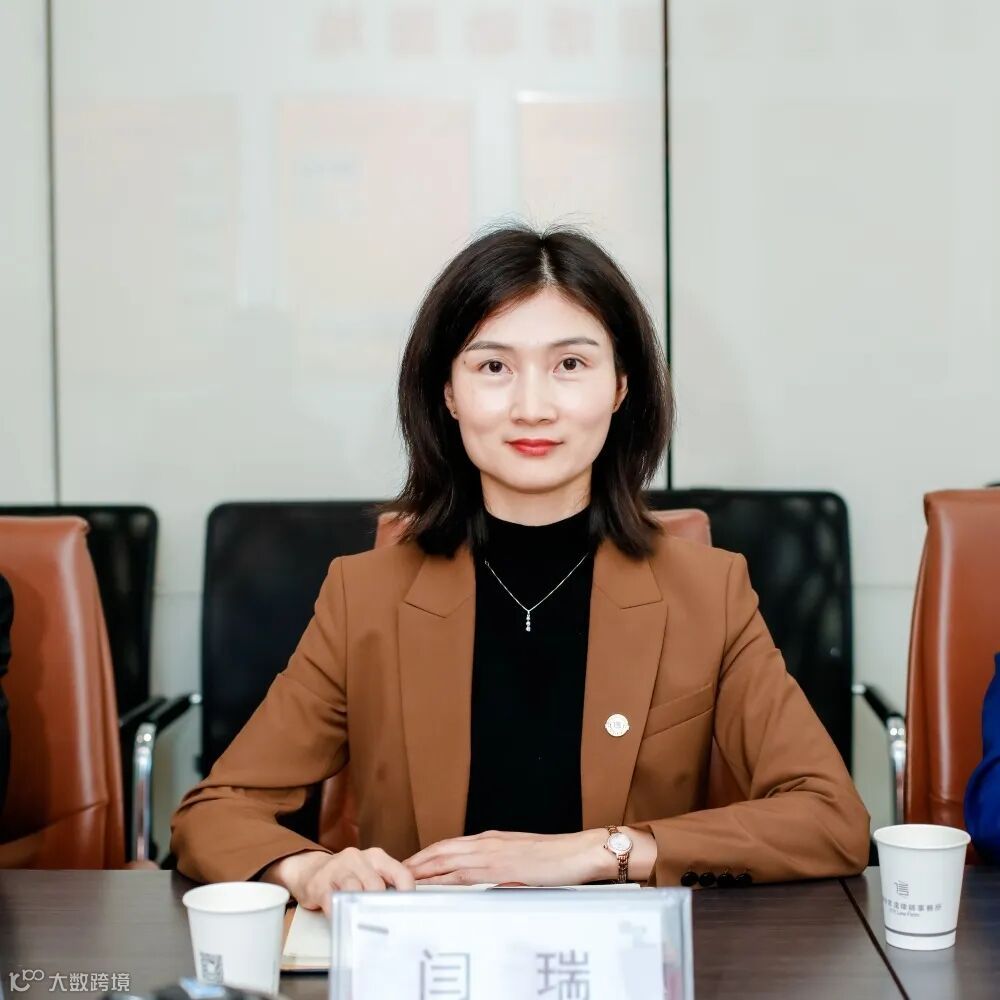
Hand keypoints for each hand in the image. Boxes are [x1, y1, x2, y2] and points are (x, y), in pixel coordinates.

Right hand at [262, 848, 414, 914]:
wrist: (309, 870)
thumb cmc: (346, 875)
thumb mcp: (369, 873)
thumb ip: (386, 884)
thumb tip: (405, 907)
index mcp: (376, 857)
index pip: (400, 873)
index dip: (407, 893)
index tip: (410, 911)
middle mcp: (358, 858)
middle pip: (376, 886)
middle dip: (380, 907)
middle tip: (384, 924)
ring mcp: (337, 869)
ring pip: (355, 891)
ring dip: (360, 910)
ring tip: (364, 924)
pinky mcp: (319, 884)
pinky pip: (333, 902)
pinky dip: (340, 914)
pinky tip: (343, 920)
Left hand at [404, 829, 614, 886]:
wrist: (578, 851)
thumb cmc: (556, 857)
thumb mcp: (522, 858)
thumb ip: (502, 864)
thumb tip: (488, 879)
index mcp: (491, 840)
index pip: (451, 846)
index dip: (428, 855)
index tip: (411, 864)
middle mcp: (487, 843)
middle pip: (442, 851)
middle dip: (417, 861)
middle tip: (394, 871)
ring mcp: (491, 853)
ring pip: (447, 860)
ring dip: (423, 869)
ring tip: (403, 878)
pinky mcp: (499, 867)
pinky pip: (463, 873)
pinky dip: (443, 878)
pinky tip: (432, 885)